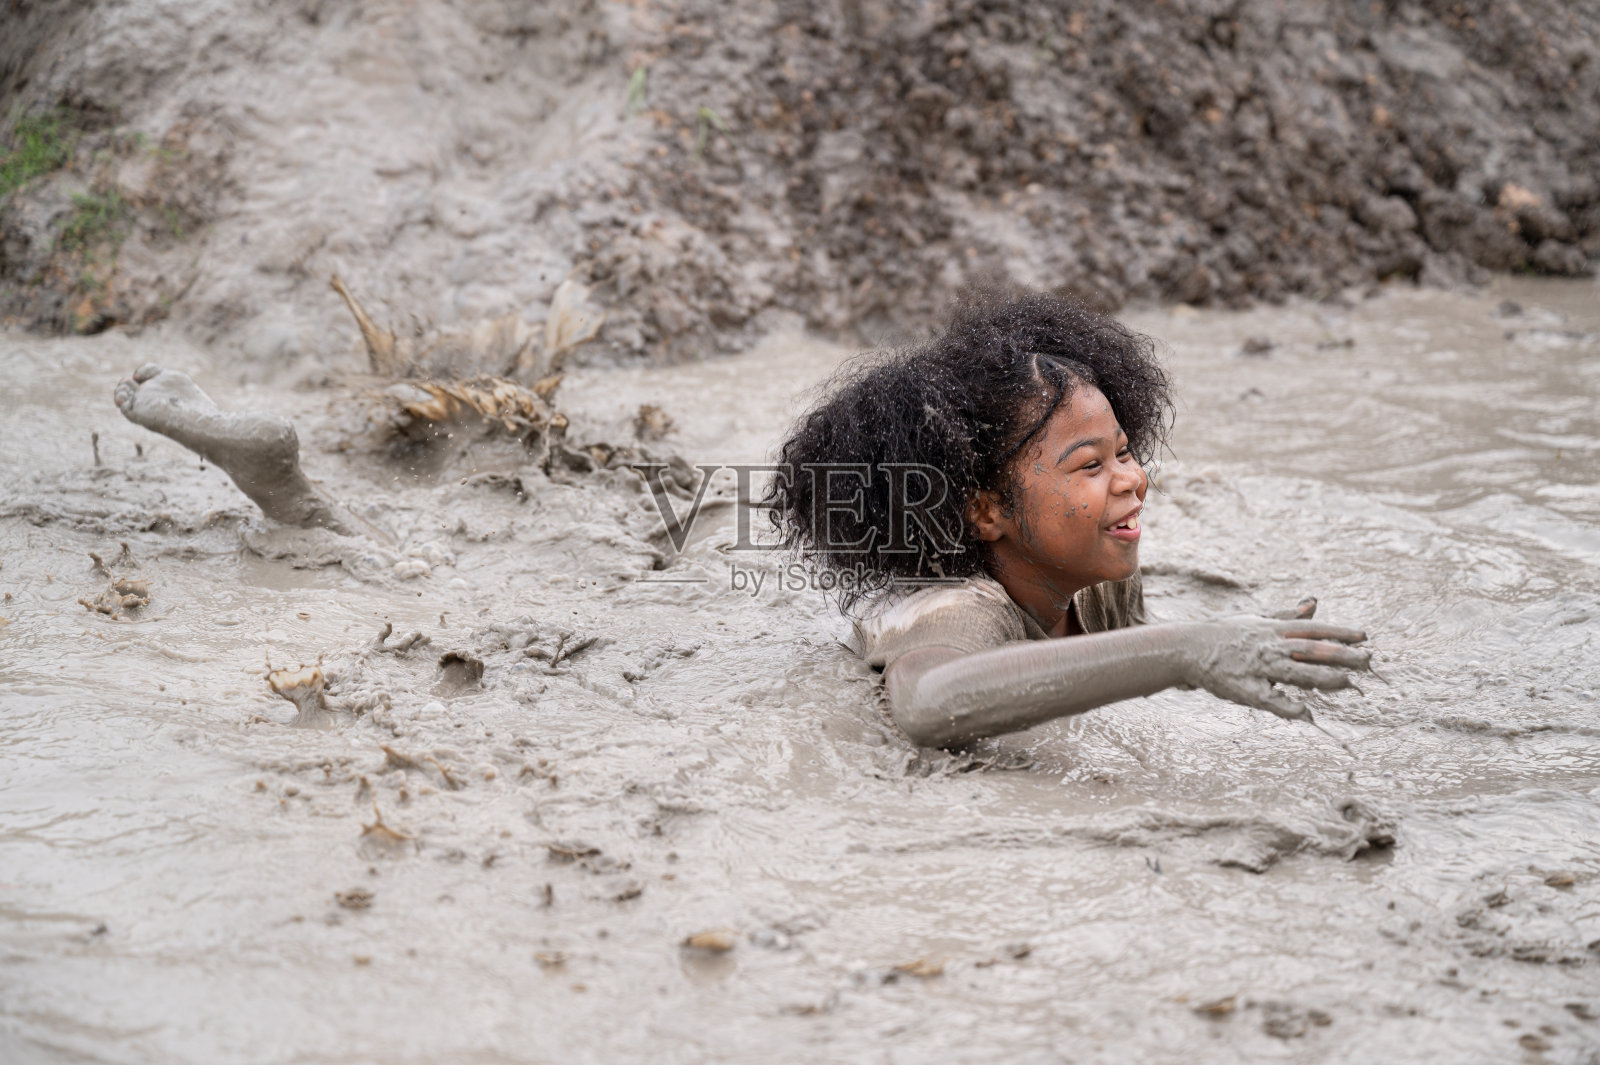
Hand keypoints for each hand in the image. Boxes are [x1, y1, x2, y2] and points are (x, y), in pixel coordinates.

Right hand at [1183, 602, 1369, 720]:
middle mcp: (1269, 646)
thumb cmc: (1225, 633)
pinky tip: (1306, 713)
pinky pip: (1270, 700)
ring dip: (1323, 677)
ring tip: (1346, 683)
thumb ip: (1288, 615)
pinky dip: (1288, 707)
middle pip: (1311, 650)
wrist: (1188, 648)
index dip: (1339, 632)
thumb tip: (1314, 601)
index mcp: (1273, 629)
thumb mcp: (1258, 619)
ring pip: (1296, 672)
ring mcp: (1258, 667)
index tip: (1364, 637)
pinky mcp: (1245, 688)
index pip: (1313, 629)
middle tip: (1368, 660)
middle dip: (1340, 654)